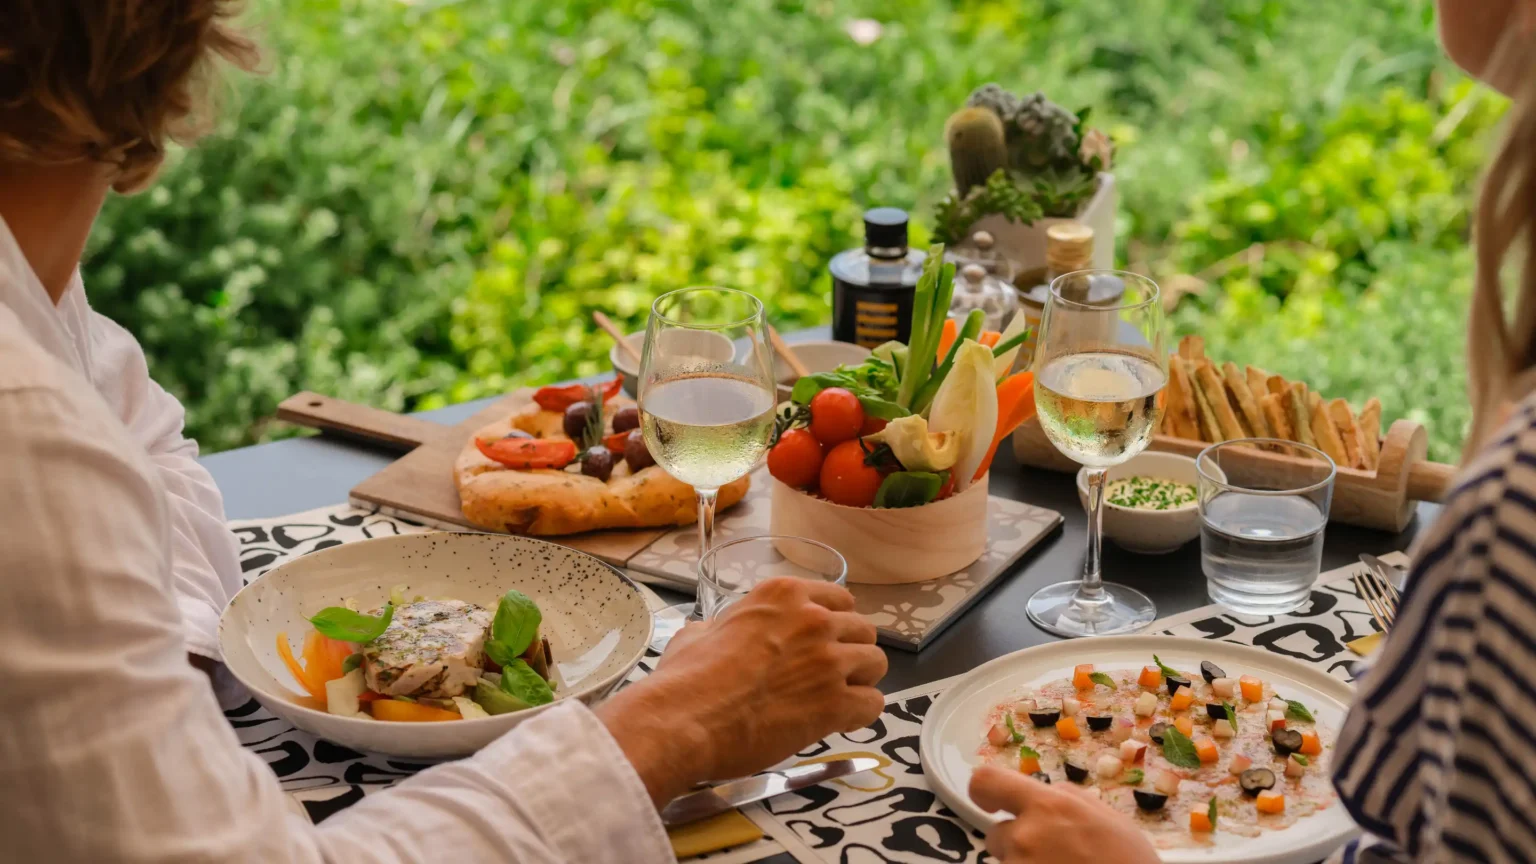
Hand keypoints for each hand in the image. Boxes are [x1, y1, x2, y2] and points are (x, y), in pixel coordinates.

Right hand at [597, 577, 886, 805]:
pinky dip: (860, 714)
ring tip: (837, 699)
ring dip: (860, 682)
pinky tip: (840, 721)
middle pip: (862, 630)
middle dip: (851, 652)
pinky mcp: (835, 702)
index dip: (835, 624)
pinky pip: (873, 704)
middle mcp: (814, 619)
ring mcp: (828, 660)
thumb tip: (715, 632)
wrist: (684, 719)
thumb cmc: (684, 678)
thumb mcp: (698, 633)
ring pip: (876, 663)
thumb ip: (721, 627)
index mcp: (783, 595)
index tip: (824, 643)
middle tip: (830, 675)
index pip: (839, 599)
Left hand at [969, 766, 1158, 863]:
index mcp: (1050, 806)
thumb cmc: (1131, 863)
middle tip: (1048, 856)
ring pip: (1008, 862)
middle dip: (1016, 845)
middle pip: (997, 835)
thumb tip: (1049, 793)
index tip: (990, 804)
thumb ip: (1071, 800)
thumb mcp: (1110, 820)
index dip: (984, 792)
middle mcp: (1026, 836)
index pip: (987, 781)